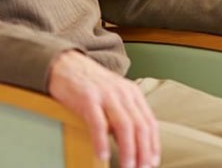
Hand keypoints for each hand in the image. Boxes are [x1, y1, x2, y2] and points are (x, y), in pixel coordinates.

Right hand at [48, 50, 159, 167]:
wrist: (68, 64)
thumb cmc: (91, 86)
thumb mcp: (115, 96)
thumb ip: (125, 115)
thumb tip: (134, 144)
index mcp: (133, 94)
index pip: (149, 122)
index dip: (153, 144)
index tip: (153, 163)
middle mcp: (123, 93)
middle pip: (140, 126)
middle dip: (143, 152)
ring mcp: (106, 95)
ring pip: (124, 126)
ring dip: (127, 151)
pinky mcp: (87, 98)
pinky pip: (98, 123)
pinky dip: (101, 141)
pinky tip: (103, 156)